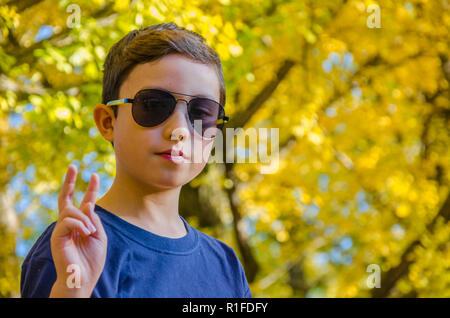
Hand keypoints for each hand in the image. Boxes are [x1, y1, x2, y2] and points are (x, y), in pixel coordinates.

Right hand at [50, 164, 106, 296]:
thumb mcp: (99, 236)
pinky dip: (80, 224)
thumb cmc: (92, 260)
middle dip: (70, 181)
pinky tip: (86, 233)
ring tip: (91, 232)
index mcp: (82, 223)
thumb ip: (94, 219)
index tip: (94, 174)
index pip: (84, 201)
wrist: (83, 278)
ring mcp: (61, 229)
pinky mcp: (56, 236)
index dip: (90, 188)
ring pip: (71, 210)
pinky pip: (68, 220)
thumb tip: (86, 204)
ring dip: (85, 219)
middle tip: (73, 166)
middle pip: (66, 198)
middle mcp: (69, 224)